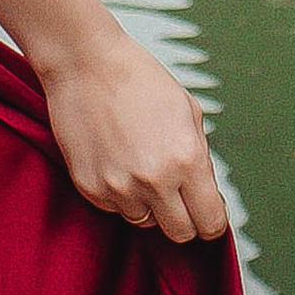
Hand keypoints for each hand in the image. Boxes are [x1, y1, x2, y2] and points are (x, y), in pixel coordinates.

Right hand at [39, 24, 228, 242]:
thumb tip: (206, 196)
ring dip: (147, 204)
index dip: (211, 220)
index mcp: (186, 160)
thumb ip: (201, 160)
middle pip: (180, 234)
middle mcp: (154, 180)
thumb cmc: (138, 79)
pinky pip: (114, 208)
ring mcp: (118, 186)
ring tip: (137, 166)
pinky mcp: (89, 186)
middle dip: (183, 218)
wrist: (83, 60)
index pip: (211, 223)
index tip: (205, 212)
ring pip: (145, 222)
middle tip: (174, 193)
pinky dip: (118, 193)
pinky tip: (114, 159)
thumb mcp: (187, 111)